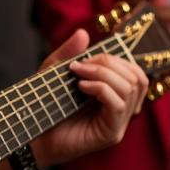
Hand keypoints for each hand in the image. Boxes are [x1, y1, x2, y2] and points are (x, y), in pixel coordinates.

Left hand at [33, 29, 149, 166]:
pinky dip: (101, 88)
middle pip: (136, 78)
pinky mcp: (110, 134)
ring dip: (103, 73)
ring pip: (130, 88)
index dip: (116, 59)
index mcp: (116, 95)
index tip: (86, 57)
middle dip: (108, 63)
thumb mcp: (55, 72)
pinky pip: (118, 104)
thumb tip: (83, 32)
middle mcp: (123, 111)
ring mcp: (118, 124)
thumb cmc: (45, 106)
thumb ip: (69, 52)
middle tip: (80, 65)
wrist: (33, 137)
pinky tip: (81, 87)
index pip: (136, 73)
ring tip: (78, 75)